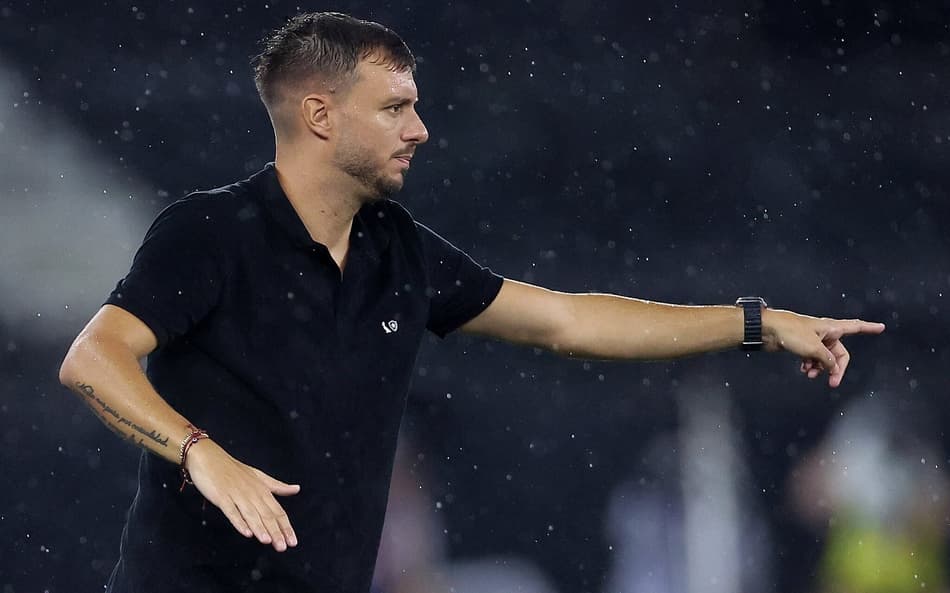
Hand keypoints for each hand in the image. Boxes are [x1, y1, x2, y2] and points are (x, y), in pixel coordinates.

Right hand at [184, 439, 299, 551]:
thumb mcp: (258, 476)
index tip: (293, 541)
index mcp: (262, 489)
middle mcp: (252, 492)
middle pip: (266, 514)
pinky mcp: (222, 497)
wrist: (208, 458)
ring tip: (268, 541)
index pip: (277, 510)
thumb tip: (297, 489)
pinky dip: (239, 522)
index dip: (285, 526)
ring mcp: (237, 494)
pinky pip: (232, 511)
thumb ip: (277, 486)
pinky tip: (246, 532)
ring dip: (260, 528)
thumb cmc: (233, 469)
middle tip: (283, 547)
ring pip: (251, 514)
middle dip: (276, 532)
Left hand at [762, 309, 885, 387]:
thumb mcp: (814, 348)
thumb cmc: (790, 332)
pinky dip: (811, 365)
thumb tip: (833, 368)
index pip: (855, 326)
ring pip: (824, 358)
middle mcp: (824, 333)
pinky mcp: (802, 345)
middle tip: (832, 382)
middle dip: (835, 368)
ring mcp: (813, 339)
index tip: (881, 327)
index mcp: (831, 328)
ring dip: (820, 368)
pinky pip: (812, 358)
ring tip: (811, 375)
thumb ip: (827, 360)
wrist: (768, 330)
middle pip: (838, 353)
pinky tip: (804, 370)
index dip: (869, 327)